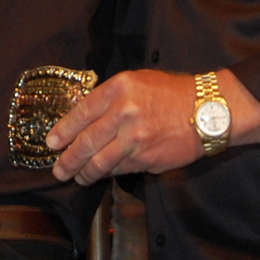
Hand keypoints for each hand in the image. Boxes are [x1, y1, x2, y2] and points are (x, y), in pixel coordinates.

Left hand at [47, 67, 259, 184]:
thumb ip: (111, 98)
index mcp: (119, 88)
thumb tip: (83, 119)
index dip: (63, 130)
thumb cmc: (172, 93)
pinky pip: (120, 170)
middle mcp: (124, 112)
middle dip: (68, 159)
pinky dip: (108, 174)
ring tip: (77, 177)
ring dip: (84, 173)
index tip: (51, 143)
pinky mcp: (146, 159)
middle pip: (85, 142)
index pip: (81, 112)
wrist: (208, 109)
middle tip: (58, 169)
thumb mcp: (138, 81)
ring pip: (99, 162)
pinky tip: (103, 175)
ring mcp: (135, 138)